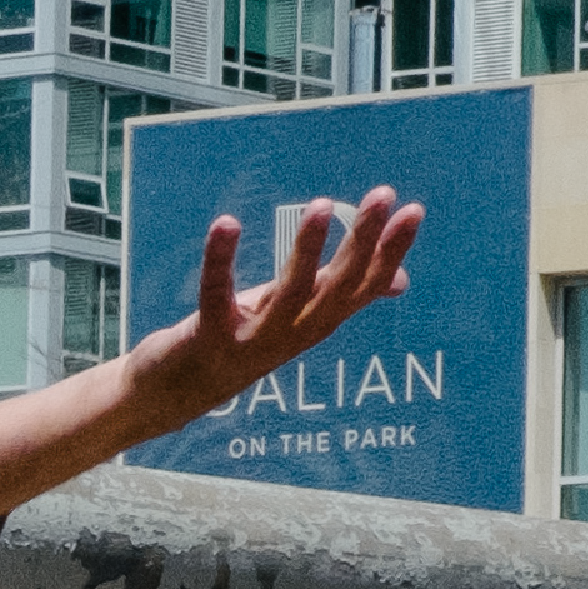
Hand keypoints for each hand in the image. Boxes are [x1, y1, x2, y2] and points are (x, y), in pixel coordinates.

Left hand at [112, 195, 424, 424]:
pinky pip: (217, 294)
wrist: (174, 393)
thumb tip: (401, 281)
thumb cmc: (241, 341)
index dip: (391, 251)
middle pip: (336, 287)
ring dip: (308, 250)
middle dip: (362, 241)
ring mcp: (254, 341)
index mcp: (316, 321)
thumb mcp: (298, 315)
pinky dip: (221, 260)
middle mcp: (294, 334)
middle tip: (381, 195)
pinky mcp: (211, 339)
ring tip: (323, 206)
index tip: (413, 211)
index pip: (364, 286)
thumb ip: (341, 293)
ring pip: (290, 294)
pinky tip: (226, 223)